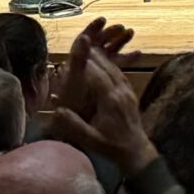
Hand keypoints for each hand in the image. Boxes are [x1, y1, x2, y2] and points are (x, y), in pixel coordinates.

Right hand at [45, 20, 156, 174]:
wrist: (136, 151)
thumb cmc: (111, 147)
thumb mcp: (91, 140)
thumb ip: (74, 125)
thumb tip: (57, 111)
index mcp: (110, 100)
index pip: (96, 76)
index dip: (83, 64)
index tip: (70, 54)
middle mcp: (121, 91)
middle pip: (106, 67)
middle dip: (92, 55)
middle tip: (78, 42)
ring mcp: (127, 91)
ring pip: (114, 68)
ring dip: (102, 58)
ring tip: (88, 48)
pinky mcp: (130, 93)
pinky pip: (120, 74)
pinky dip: (110, 66)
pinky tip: (104, 63)